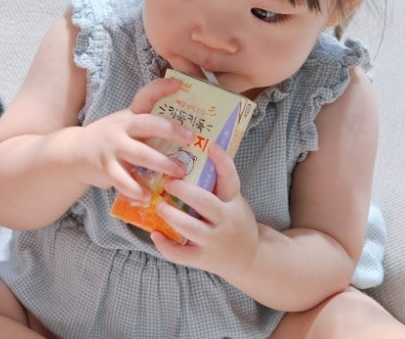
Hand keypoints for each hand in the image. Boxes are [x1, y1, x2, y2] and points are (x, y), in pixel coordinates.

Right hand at [72, 78, 193, 199]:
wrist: (75, 152)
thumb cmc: (113, 138)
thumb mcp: (128, 124)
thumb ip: (150, 125)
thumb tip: (188, 131)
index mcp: (132, 114)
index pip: (146, 95)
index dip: (161, 88)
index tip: (179, 84)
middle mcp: (123, 127)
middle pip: (148, 124)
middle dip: (171, 130)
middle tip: (191, 138)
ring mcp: (113, 147)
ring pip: (140, 154)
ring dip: (162, 164)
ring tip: (180, 173)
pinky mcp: (105, 167)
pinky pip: (123, 180)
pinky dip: (136, 189)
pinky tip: (148, 196)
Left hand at [150, 143, 258, 278]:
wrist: (249, 258)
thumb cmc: (235, 221)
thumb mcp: (234, 201)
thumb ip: (218, 185)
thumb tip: (190, 157)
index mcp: (233, 202)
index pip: (230, 178)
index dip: (222, 161)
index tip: (211, 146)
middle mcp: (226, 220)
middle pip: (204, 202)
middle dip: (183, 191)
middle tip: (169, 182)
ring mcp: (213, 241)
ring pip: (188, 227)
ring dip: (171, 215)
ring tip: (160, 205)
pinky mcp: (202, 258)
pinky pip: (179, 254)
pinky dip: (164, 245)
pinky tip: (155, 233)